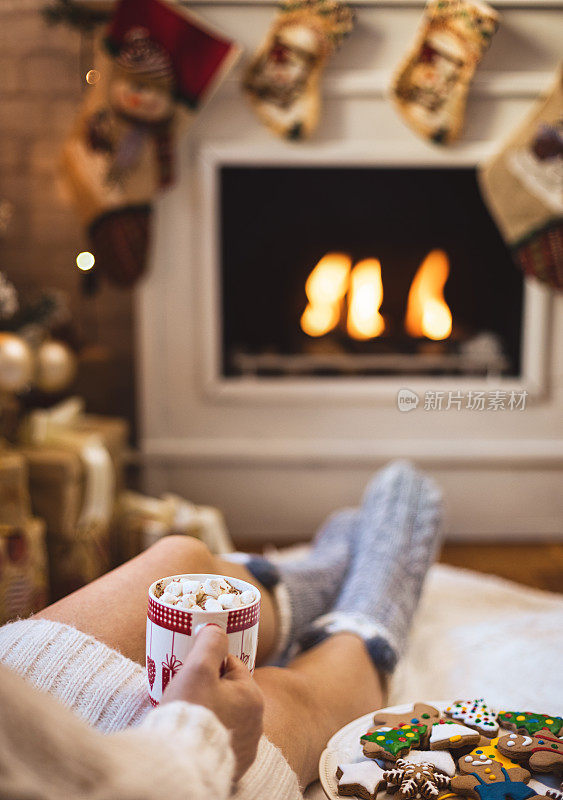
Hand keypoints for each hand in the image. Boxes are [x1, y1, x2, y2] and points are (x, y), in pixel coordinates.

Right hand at [161, 624, 263, 781]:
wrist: (180, 764)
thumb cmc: (190, 712)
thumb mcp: (198, 668)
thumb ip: (210, 643)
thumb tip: (217, 628)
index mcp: (252, 696)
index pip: (231, 666)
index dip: (208, 664)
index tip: (191, 672)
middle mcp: (257, 723)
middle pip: (228, 692)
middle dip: (208, 689)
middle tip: (186, 694)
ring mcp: (246, 747)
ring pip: (226, 716)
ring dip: (210, 713)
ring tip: (188, 715)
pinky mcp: (235, 766)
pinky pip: (222, 740)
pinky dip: (209, 735)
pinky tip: (194, 736)